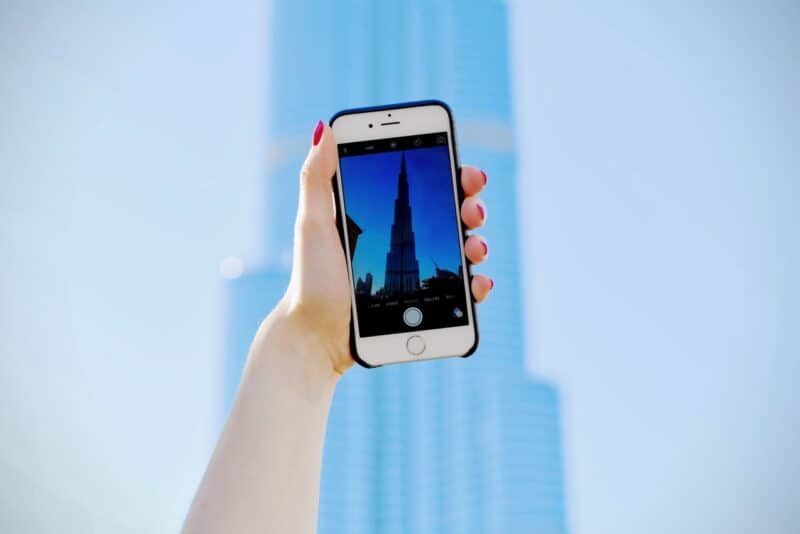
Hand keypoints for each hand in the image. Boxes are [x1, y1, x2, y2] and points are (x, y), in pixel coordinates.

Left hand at [275, 120, 492, 376]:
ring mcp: (419, 274)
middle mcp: (406, 242)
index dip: (450, 172)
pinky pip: (461, 292)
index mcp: (383, 217)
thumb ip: (317, 178)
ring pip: (463, 250)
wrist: (317, 336)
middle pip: (452, 214)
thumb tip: (324, 128)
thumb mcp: (312, 224)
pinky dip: (477, 284)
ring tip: (474, 247)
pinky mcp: (426, 305)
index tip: (464, 170)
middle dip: (471, 205)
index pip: (424, 187)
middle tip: (471, 209)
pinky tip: (478, 281)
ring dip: (478, 242)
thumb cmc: (311, 280)